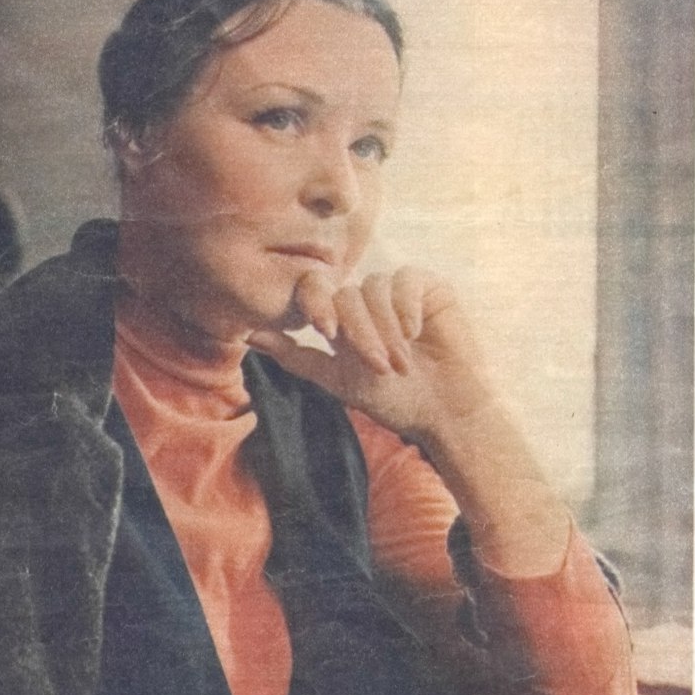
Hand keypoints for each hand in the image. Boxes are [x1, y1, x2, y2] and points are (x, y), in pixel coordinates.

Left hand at [249, 265, 571, 576]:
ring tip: (400, 362)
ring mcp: (399, 290)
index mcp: (343, 315)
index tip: (324, 332)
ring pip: (374, 288)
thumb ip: (296, 356)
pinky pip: (407, 280)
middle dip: (358, 332)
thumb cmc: (393, 400)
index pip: (317, 290)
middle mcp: (368, 297)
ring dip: (385, 329)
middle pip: (346, 294)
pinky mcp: (430, 287)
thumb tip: (249, 335)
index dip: (315, 304)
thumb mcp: (338, 379)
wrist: (444, 413)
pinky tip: (414, 332)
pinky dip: (406, 308)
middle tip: (378, 366)